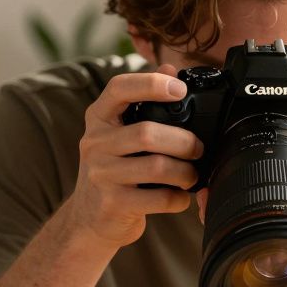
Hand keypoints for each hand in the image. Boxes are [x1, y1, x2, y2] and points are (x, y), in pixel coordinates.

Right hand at [66, 64, 203, 248]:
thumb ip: (143, 101)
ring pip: (157, 167)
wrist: (88, 218)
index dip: (151, 83)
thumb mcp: (119, 133)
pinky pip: (158, 198)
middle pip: (148, 133)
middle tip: (198, 149)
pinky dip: (178, 198)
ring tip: (191, 175)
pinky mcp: (113, 204)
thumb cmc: (113, 170)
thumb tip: (169, 67)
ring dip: (185, 172)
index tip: (180, 89)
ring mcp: (101, 174)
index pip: (119, 89)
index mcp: (98, 118)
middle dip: (184, 141)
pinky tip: (180, 196)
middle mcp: (95, 143)